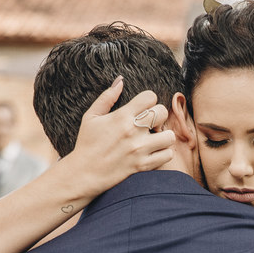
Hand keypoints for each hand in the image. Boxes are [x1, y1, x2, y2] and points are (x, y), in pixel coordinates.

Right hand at [61, 78, 180, 199]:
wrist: (84, 172)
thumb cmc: (87, 143)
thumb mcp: (91, 116)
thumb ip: (107, 97)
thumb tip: (120, 80)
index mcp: (121, 116)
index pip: (150, 97)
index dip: (148, 100)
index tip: (142, 108)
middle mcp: (133, 131)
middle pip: (163, 113)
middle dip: (158, 116)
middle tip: (150, 123)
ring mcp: (140, 149)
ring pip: (169, 136)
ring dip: (164, 136)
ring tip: (154, 139)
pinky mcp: (143, 166)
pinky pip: (167, 155)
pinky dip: (163, 153)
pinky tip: (154, 152)